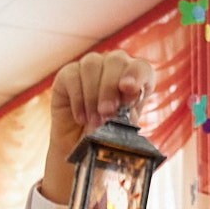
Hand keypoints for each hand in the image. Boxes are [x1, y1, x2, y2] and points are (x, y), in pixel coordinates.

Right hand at [43, 53, 154, 200]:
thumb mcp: (121, 131)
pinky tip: (80, 118)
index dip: (136, 75)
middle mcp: (113, 67)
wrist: (78, 147)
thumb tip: (128, 115)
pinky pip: (72, 76)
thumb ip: (128, 120)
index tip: (128, 88)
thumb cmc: (104, 137)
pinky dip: (77, 99)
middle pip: (115, 61)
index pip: (141, 67)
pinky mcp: (68, 74)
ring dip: (93, 96)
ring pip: (92, 66)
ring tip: (93, 121)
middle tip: (106, 112)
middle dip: (110, 88)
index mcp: (135, 79)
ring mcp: (90, 67)